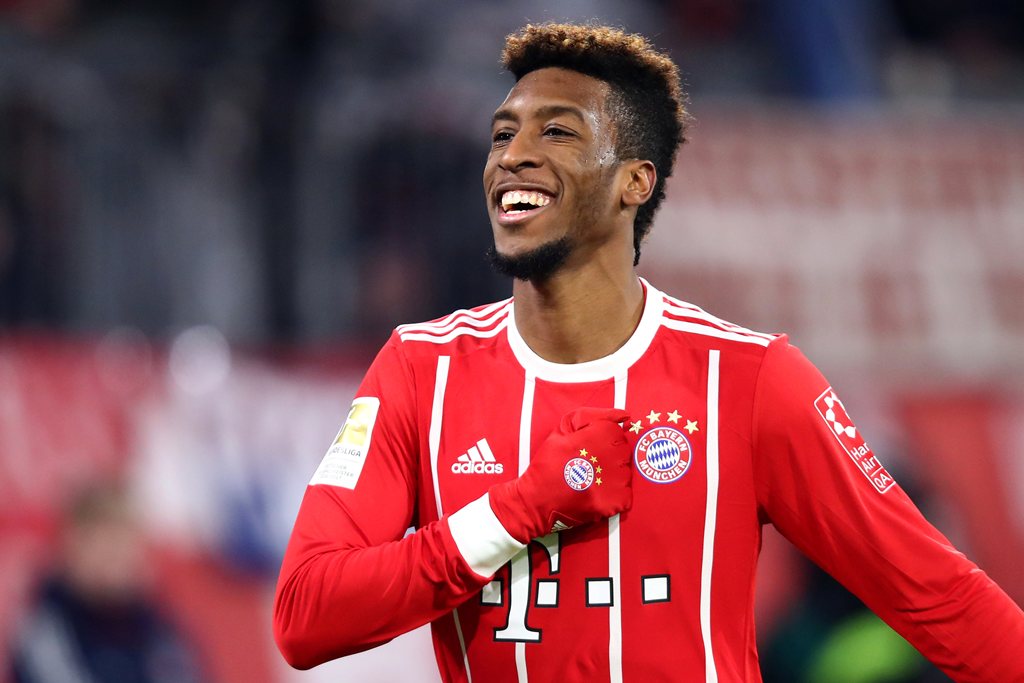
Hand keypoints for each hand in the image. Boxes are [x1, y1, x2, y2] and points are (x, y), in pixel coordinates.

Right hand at [488, 407, 634, 542]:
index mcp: (599, 436)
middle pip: (623, 452)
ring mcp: (613, 482)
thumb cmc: (549, 463)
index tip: (589, 449)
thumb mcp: (564, 430)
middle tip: (589, 466)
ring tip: (591, 481)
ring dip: (612, 477)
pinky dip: (614, 497)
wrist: (537, 500)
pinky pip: (625, 496)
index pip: (616, 433)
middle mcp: (610, 457)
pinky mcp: (614, 503)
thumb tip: (625, 416)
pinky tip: (596, 496)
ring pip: (626, 474)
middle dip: (609, 457)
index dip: (602, 441)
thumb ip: (595, 417)